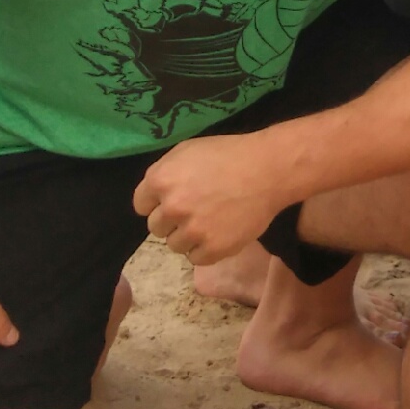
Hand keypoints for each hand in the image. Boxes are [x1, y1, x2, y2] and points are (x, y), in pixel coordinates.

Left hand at [132, 132, 288, 265]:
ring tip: (210, 218)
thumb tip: (152, 196)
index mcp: (162, 180)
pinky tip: (219, 229)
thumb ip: (165, 172)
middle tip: (196, 207)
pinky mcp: (211, 250)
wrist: (268, 170)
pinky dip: (205, 247)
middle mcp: (172, 207)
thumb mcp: (189, 150)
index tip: (174, 197)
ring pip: (174, 245)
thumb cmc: (228, 154)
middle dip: (172, 219)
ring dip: (188, 235)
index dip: (157, 200)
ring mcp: (192, 231)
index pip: (141, 205)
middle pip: (156, 227)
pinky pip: (194, 258)